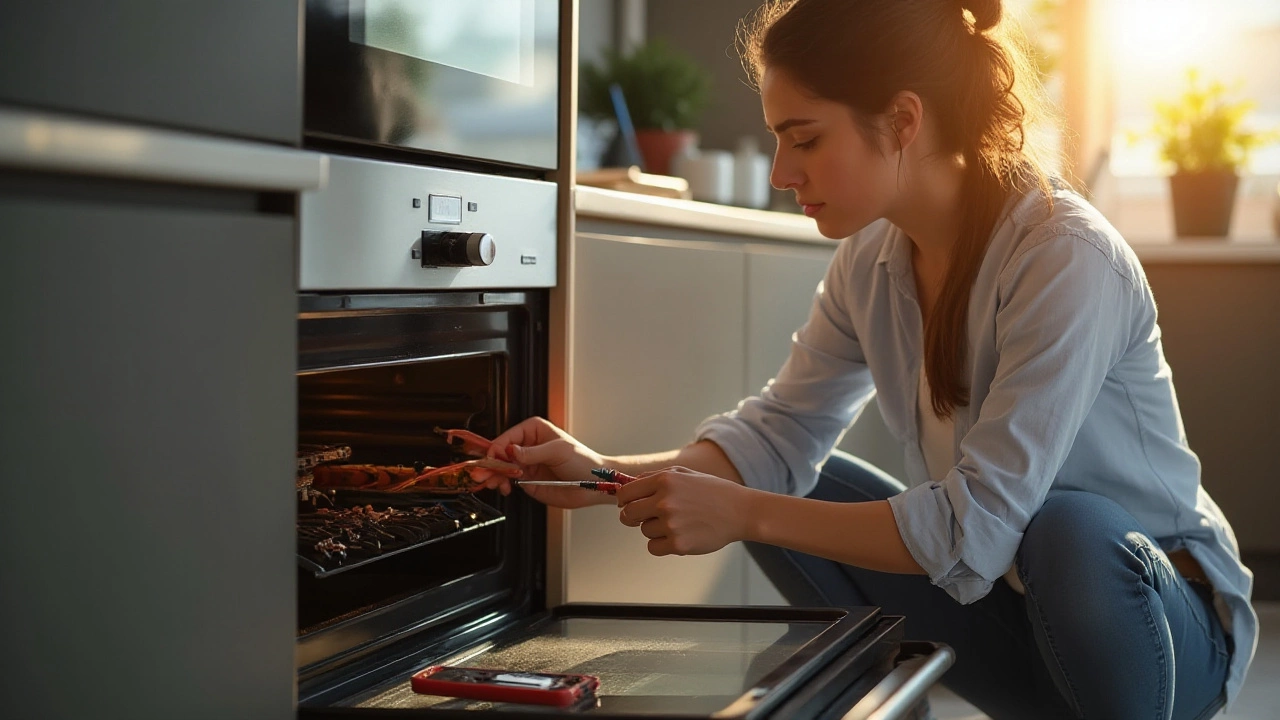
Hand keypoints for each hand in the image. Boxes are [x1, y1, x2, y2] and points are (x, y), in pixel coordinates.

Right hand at [476, 416, 608, 508]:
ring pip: (501, 468)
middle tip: (482, 474)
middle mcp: (527, 447)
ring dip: (494, 476)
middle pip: (500, 454)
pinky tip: (504, 488)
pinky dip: (502, 485)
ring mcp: (526, 464)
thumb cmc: (583, 461)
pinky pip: (509, 481)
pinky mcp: (528, 480)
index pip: (507, 438)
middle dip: (490, 464)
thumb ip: (532, 453)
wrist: (594, 484)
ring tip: (491, 483)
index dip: (496, 450)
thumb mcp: (557, 451)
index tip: (492, 460)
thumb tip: (511, 451)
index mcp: (533, 431)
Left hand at [615, 466, 751, 555]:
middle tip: (644, 517)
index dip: (623, 501)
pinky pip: (653, 547)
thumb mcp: (683, 474)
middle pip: (628, 514)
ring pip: (644, 531)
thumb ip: (653, 478)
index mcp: (664, 481)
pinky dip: (661, 544)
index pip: (626, 494)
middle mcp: (664, 501)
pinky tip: (678, 535)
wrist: (739, 511)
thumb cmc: (711, 491)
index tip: (627, 505)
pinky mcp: (678, 544)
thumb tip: (627, 486)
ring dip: (654, 529)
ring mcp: (671, 524)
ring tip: (677, 523)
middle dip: (631, 517)